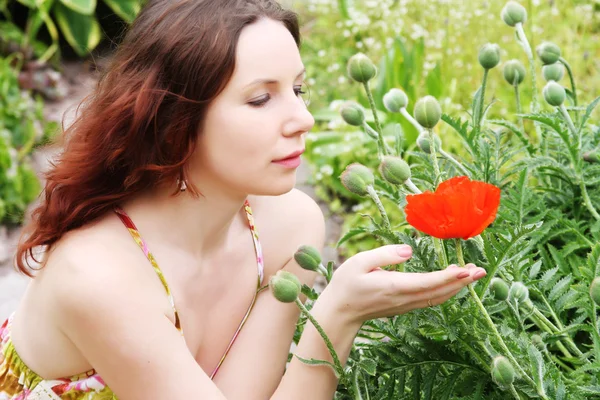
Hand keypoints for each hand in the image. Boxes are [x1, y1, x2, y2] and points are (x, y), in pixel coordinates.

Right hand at [319, 244, 485, 325]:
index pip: (427, 282)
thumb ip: (385, 254)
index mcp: (394, 287)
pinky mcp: (406, 306)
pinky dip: (446, 291)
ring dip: (457, 287)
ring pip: (438, 297)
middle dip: (461, 281)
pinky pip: (432, 299)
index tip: (465, 269)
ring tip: (473, 275)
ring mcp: (406, 305)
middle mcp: (404, 299)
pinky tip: (454, 283)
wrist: (341, 313)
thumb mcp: (359, 263)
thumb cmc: (346, 285)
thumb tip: (410, 251)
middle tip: (481, 271)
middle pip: (439, 292)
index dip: (447, 276)